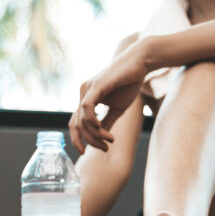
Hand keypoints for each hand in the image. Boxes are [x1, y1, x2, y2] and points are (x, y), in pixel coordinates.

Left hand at [69, 39, 150, 153]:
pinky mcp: (95, 86)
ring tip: (110, 140)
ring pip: (82, 120)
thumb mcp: (117, 108)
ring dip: (95, 135)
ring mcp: (87, 89)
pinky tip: (103, 130)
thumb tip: (101, 138)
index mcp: (86, 99)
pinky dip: (93, 123)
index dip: (79, 140)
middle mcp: (83, 93)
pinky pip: (86, 108)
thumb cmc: (129, 83)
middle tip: (105, 148)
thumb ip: (107, 122)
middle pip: (76, 125)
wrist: (139, 63)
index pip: (75, 124)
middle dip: (89, 141)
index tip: (88, 152)